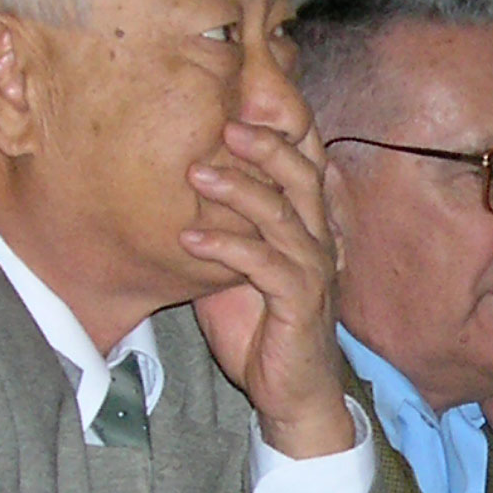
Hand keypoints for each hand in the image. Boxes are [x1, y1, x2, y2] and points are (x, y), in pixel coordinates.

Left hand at [187, 119, 358, 459]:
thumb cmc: (262, 330)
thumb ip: (219, 229)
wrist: (292, 394)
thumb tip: (173, 195)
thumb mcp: (232, 269)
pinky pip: (265, 264)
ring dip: (238, 190)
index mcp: (309, 225)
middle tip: (224, 122)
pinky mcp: (301, 302)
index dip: (282, 129)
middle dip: (264, 144)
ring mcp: (313, 271)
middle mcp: (319, 241)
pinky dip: (226, 247)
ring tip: (195, 173)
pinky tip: (190, 238)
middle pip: (303, 175)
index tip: (243, 99)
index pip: (305, 164)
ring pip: (283, 214)